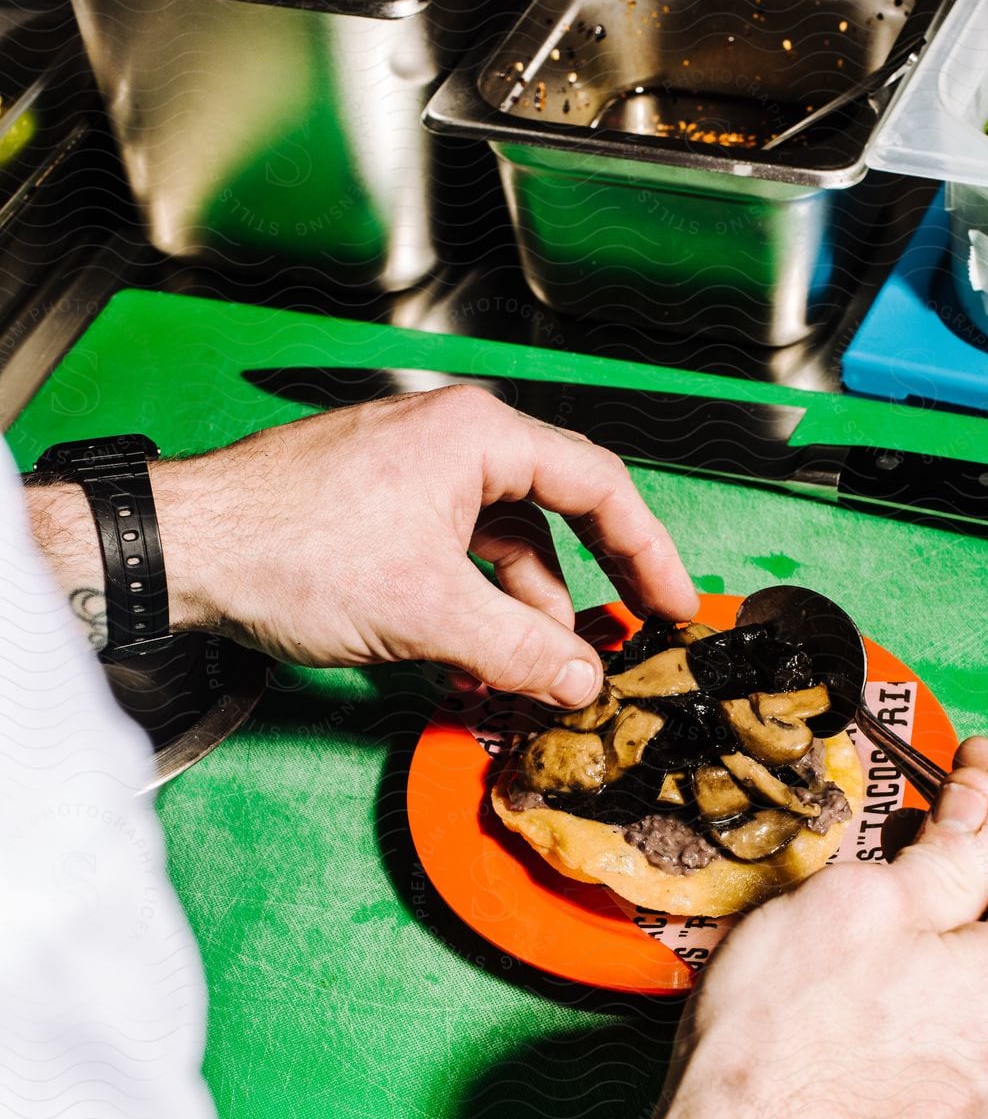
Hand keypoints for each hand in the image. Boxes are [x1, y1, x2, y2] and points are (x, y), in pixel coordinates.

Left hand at [155, 388, 696, 706]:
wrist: (180, 553)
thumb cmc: (289, 552)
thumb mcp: (427, 613)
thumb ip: (520, 649)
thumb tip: (584, 681)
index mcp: (477, 437)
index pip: (599, 484)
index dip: (649, 551)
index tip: (677, 605)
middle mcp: (449, 442)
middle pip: (553, 515)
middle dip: (586, 589)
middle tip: (629, 637)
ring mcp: (410, 475)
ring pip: (499, 546)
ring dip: (519, 615)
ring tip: (527, 677)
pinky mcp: (377, 510)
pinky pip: (452, 557)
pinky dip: (470, 608)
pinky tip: (467, 663)